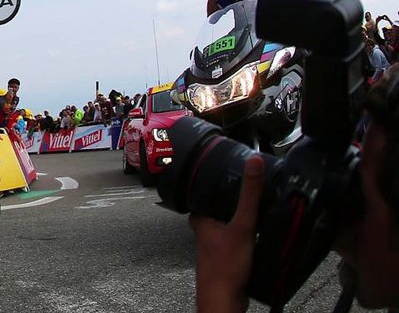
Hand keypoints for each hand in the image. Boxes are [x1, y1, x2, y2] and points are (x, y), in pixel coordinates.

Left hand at [190, 154, 263, 312]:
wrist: (225, 300)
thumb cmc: (226, 266)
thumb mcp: (242, 225)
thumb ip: (249, 195)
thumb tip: (254, 162)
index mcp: (200, 219)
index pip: (205, 191)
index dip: (218, 181)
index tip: (231, 170)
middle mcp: (204, 231)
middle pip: (219, 208)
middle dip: (234, 201)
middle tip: (253, 190)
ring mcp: (214, 246)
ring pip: (228, 225)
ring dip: (242, 219)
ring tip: (260, 208)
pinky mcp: (226, 258)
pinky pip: (237, 240)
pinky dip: (248, 235)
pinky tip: (261, 235)